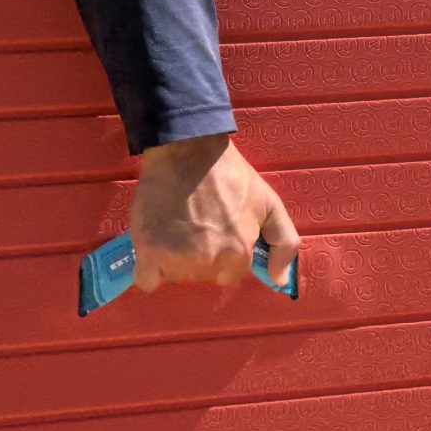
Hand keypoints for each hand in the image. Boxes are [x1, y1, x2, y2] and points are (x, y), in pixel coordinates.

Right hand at [129, 134, 299, 293]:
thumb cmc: (231, 175)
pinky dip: (150, 269)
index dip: (225, 255)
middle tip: (198, 226)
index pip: (230, 275)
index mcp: (238, 254)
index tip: (218, 233)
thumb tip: (280, 281)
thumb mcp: (269, 203)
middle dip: (201, 257)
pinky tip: (157, 244)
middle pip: (202, 276)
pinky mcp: (148, 252)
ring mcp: (175, 258)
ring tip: (178, 228)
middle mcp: (207, 262)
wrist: (188, 149)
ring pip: (176, 276)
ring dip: (175, 261)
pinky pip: (147, 280)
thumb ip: (284, 244)